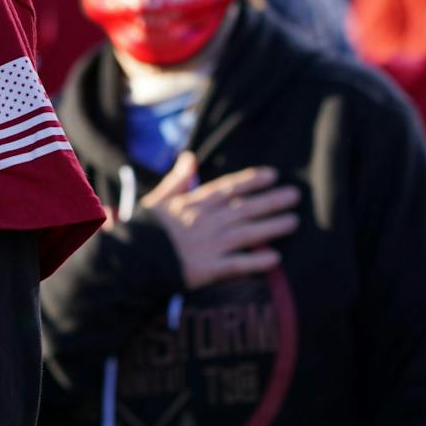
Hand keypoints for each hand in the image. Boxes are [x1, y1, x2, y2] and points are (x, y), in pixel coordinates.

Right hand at [139, 152, 299, 289]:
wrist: (130, 261)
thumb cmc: (143, 230)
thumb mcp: (158, 199)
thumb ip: (177, 179)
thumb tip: (190, 156)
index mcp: (194, 204)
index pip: (228, 188)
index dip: (251, 181)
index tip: (272, 175)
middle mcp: (206, 222)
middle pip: (244, 209)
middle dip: (271, 201)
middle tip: (295, 195)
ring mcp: (208, 245)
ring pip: (246, 233)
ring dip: (272, 227)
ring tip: (294, 221)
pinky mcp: (207, 269)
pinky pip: (236, 264)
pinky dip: (256, 262)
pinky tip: (276, 259)